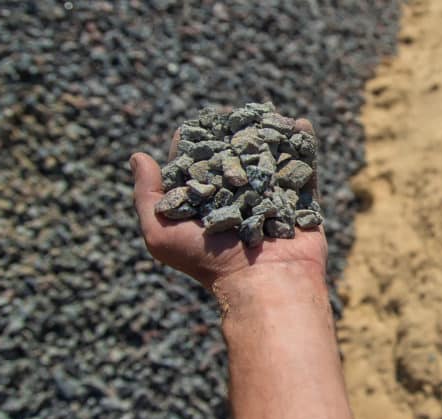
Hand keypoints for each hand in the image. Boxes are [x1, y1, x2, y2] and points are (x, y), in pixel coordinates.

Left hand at [130, 119, 326, 293]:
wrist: (263, 284)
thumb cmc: (209, 263)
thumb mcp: (161, 233)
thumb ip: (148, 195)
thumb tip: (138, 156)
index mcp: (206, 206)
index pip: (197, 167)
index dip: (195, 144)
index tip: (196, 125)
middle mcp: (238, 201)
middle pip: (235, 158)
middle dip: (235, 133)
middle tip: (234, 112)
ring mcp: (271, 201)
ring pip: (269, 160)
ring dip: (269, 135)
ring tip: (267, 111)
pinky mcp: (300, 204)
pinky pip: (303, 171)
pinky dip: (303, 146)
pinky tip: (298, 122)